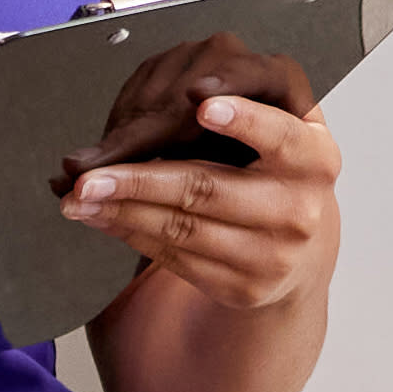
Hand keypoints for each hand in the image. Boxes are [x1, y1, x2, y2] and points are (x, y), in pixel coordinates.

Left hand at [67, 88, 340, 313]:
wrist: (302, 250)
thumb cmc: (276, 174)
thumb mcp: (277, 137)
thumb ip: (235, 114)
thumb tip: (154, 107)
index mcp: (314, 157)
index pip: (279, 134)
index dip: (242, 119)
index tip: (201, 104)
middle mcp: (300, 209)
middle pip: (208, 188)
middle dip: (139, 180)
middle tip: (89, 175)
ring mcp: (274, 255)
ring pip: (182, 228)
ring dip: (121, 211)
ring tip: (78, 196)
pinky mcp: (245, 287)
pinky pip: (176, 257)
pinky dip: (132, 234)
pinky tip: (102, 218)